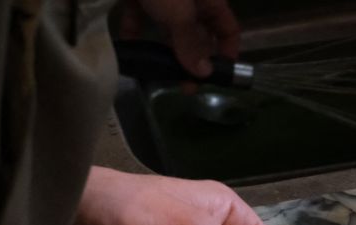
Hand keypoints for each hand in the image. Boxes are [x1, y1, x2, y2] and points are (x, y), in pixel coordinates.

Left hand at [118, 0, 240, 74]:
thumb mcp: (179, 13)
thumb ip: (191, 44)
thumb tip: (205, 74)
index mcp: (209, 0)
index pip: (228, 30)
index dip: (227, 54)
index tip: (216, 79)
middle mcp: (190, 1)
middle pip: (197, 34)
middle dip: (192, 59)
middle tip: (183, 84)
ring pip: (169, 29)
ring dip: (163, 50)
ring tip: (156, 72)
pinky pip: (139, 18)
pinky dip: (134, 34)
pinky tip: (128, 50)